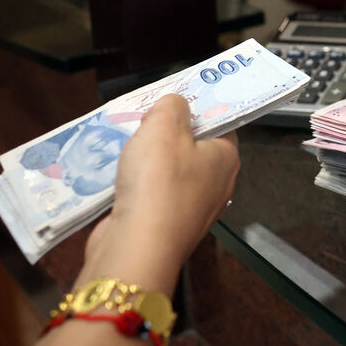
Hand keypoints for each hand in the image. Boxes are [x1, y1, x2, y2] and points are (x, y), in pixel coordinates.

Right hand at [77, 95, 240, 294]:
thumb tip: (176, 105)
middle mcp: (217, 185)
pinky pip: (154, 194)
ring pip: (171, 171)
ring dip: (148, 158)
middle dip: (167, 132)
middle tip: (144, 120)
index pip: (221, 123)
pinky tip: (119, 175)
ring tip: (126, 144)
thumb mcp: (164, 126)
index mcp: (226, 159)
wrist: (136, 246)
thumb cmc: (158, 181)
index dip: (198, 108)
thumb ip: (172, 106)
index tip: (173, 99)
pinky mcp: (167, 226)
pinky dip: (138, 184)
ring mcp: (193, 209)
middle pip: (193, 146)